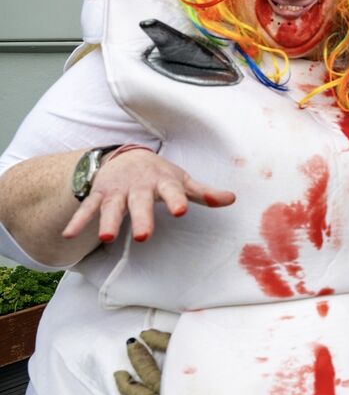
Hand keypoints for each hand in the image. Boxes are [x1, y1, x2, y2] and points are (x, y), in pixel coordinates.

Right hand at [62, 149, 234, 242]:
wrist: (127, 157)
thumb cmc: (161, 175)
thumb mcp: (183, 180)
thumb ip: (204, 193)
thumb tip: (232, 199)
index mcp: (163, 182)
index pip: (173, 191)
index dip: (177, 200)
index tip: (181, 210)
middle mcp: (139, 186)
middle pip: (140, 203)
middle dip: (142, 218)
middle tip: (145, 236)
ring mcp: (117, 191)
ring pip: (112, 208)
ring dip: (108, 222)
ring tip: (107, 238)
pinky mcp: (99, 195)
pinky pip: (87, 208)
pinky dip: (78, 220)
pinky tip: (69, 235)